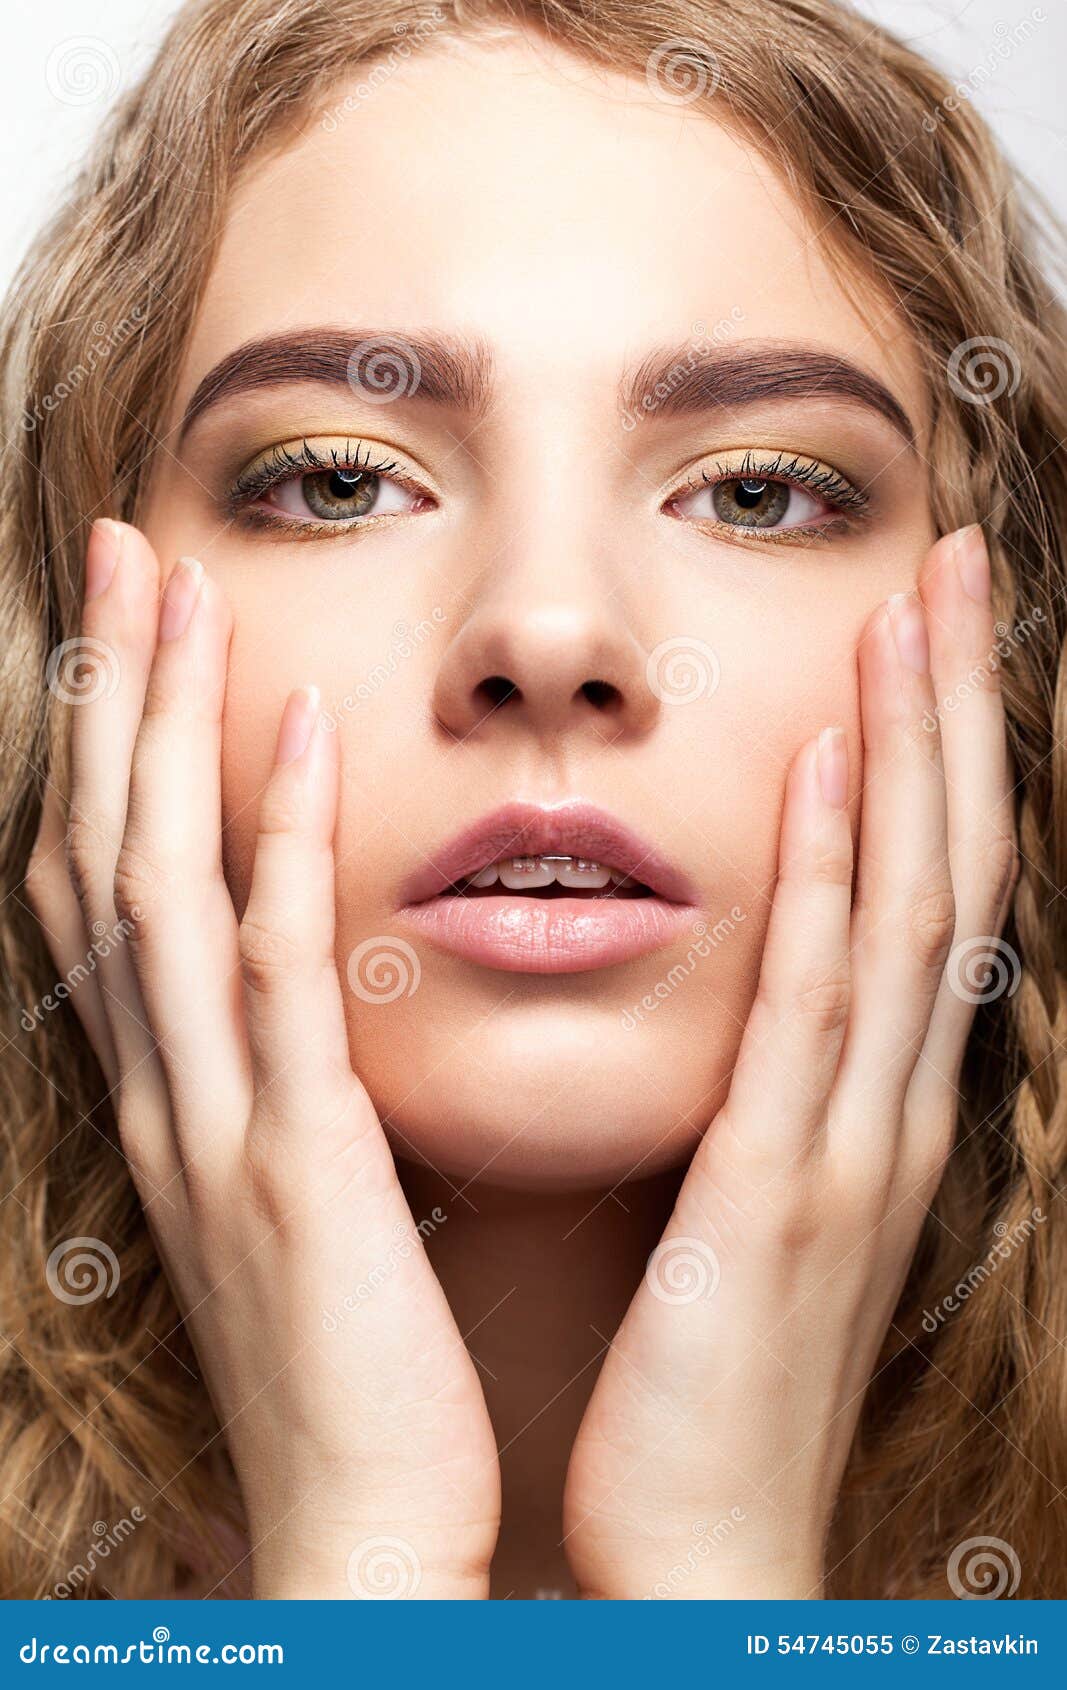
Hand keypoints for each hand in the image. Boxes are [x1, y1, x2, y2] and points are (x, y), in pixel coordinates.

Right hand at [26, 521, 499, 1598]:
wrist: (367, 1526)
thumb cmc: (353, 1359)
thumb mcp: (304, 1198)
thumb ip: (293, 1084)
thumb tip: (314, 984)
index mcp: (178, 1098)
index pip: (112, 890)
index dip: (112, 752)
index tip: (138, 627)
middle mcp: (168, 1091)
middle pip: (103, 850)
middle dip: (108, 694)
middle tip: (121, 548)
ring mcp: (215, 1120)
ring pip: (160, 881)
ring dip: (162, 725)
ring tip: (175, 582)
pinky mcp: (296, 1157)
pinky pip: (272, 970)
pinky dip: (272, 840)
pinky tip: (297, 728)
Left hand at [563, 525, 1016, 1599]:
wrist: (697, 1542)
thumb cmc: (707, 1365)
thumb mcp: (745, 1195)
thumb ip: (759, 1082)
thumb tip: (744, 976)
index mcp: (869, 1097)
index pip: (923, 882)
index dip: (939, 743)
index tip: (922, 617)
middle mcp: (888, 1100)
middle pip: (944, 860)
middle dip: (954, 704)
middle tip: (956, 560)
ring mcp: (852, 1141)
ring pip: (907, 908)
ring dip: (916, 750)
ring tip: (915, 609)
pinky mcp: (782, 1192)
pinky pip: (819, 1011)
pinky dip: (836, 883)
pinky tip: (830, 772)